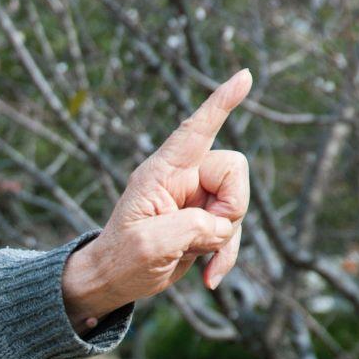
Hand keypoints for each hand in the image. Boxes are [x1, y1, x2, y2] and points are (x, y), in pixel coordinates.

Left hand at [62, 69, 252, 330]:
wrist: (114, 281)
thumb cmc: (121, 259)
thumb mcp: (149, 245)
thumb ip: (190, 226)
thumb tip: (220, 224)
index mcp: (161, 172)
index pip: (194, 131)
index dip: (220, 104)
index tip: (243, 77)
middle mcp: (181, 177)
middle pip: (233, 169)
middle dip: (230, 206)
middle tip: (202, 236)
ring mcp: (195, 198)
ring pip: (236, 204)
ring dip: (225, 239)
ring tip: (194, 258)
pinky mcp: (203, 220)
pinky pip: (232, 229)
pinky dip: (226, 254)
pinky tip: (209, 277)